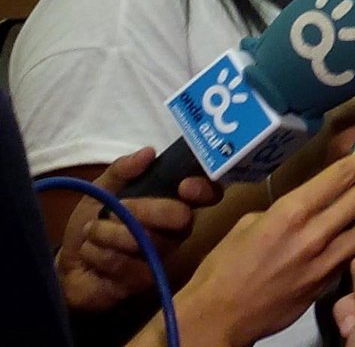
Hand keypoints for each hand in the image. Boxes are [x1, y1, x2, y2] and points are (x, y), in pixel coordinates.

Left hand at [56, 146, 219, 311]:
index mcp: (173, 203)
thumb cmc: (93, 222)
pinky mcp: (144, 281)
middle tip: (115, 209)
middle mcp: (176, 231)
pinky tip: (90, 252)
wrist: (68, 265)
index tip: (183, 186)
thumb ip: (122, 170)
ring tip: (92, 231)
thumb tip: (149, 151)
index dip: (204, 189)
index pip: (208, 195)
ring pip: (147, 240)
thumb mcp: (102, 190)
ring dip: (109, 232)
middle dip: (144, 210)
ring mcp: (162, 257)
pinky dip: (98, 253)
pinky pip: (124, 264)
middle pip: (181, 218)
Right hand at [171, 144, 354, 346]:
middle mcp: (313, 233)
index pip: (341, 176)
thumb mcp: (248, 224)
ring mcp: (323, 262)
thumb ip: (284, 211)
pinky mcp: (326, 286)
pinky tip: (352, 241)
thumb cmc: (224, 267)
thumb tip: (305, 207)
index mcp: (291, 211)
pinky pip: (350, 257)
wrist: (219, 317)